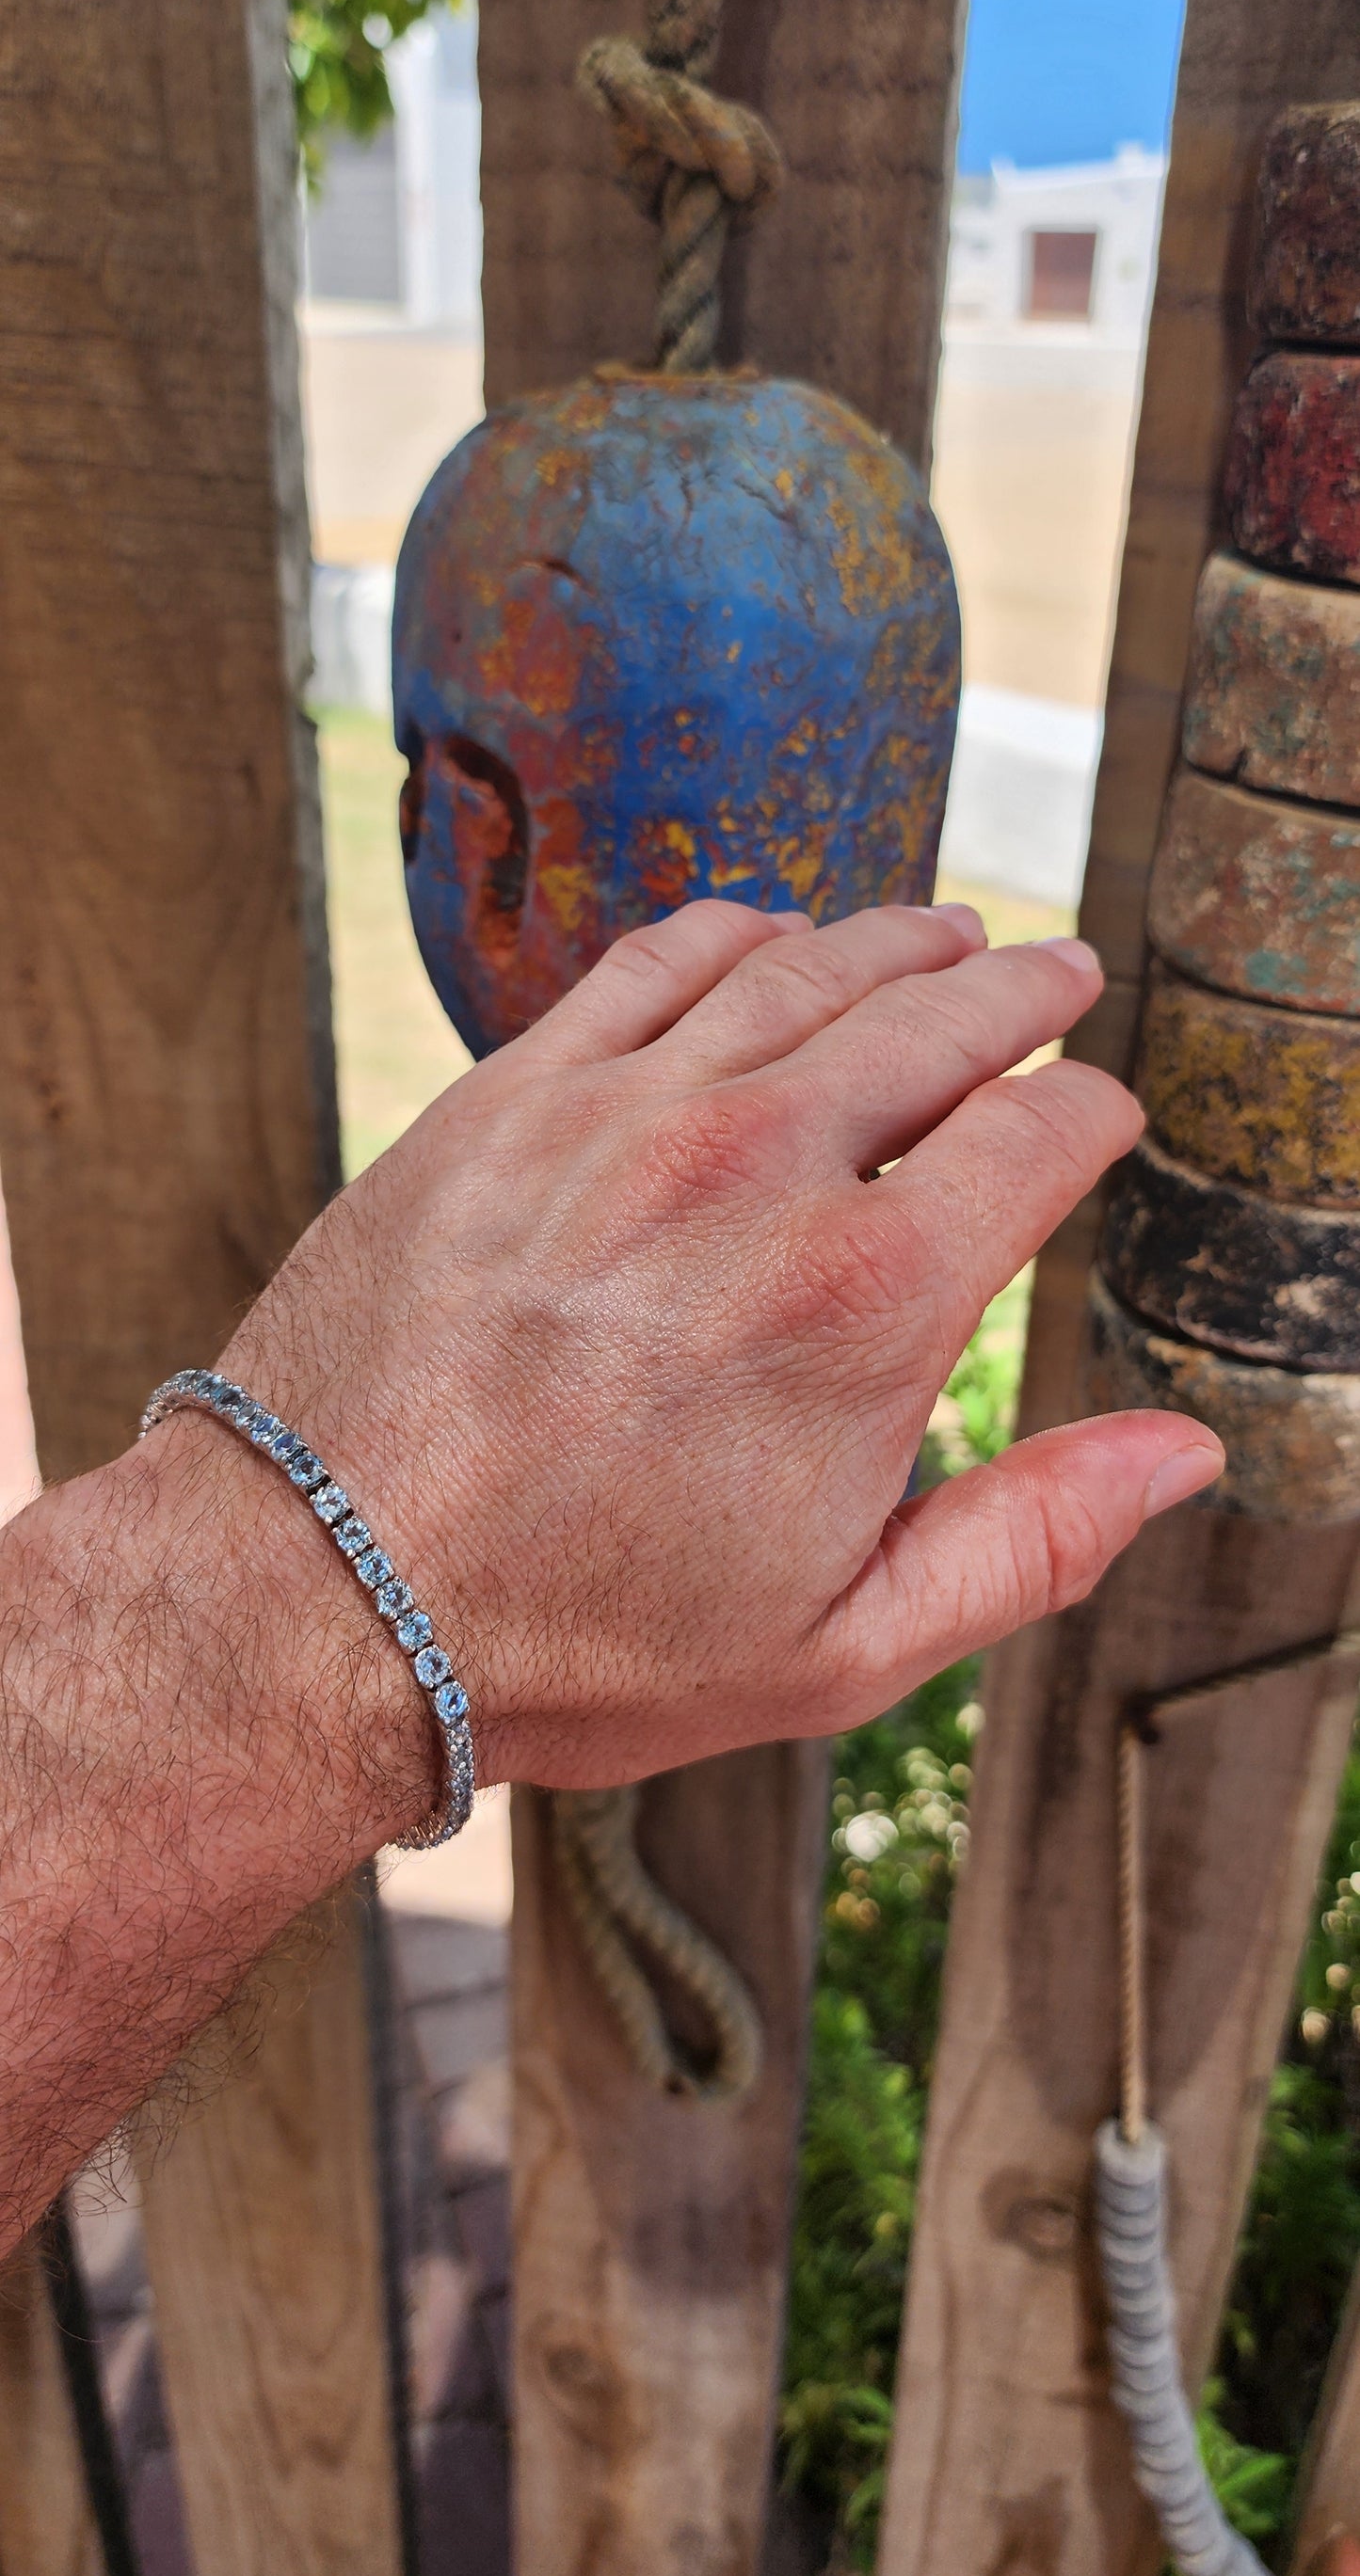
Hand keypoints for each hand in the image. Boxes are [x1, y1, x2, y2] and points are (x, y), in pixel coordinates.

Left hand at [217, 896, 1222, 1797]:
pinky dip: (733, 930)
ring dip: (896, 940)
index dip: (1092, 1113)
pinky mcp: (511, 1094)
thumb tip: (1182, 1455)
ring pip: (804, 969)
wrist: (316, 1591)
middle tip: (1059, 973)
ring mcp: (627, 1113)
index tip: (1103, 1114)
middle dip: (1021, 991)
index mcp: (869, 1303)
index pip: (1038, 1138)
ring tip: (945, 932)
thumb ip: (1032, 1537)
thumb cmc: (578, 1641)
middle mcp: (761, 1169)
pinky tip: (768, 930)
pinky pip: (648, 963)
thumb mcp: (840, 1645)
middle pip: (938, 1019)